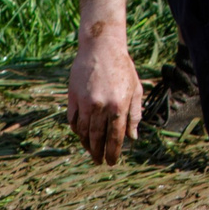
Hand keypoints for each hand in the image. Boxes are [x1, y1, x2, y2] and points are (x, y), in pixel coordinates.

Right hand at [66, 31, 142, 165]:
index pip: (115, 137)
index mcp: (118, 105)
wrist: (101, 48)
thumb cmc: (122, 68)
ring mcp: (85, 102)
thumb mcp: (135, 89)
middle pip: (98, 138)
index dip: (113, 152)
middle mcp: (101, 106)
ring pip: (84, 131)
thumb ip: (134, 114)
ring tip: (91, 151)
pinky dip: (77, 130)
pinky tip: (82, 134)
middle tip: (99, 161)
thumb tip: (133, 137)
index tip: (111, 161)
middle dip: (99, 152)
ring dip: (87, 144)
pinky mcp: (73, 97)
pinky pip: (73, 120)